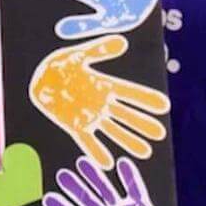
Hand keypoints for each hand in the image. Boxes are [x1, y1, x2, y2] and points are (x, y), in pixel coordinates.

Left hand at [30, 36, 168, 168]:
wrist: (41, 79)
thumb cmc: (61, 64)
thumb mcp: (78, 55)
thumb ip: (99, 50)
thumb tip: (122, 42)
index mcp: (106, 86)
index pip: (131, 93)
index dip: (146, 99)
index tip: (164, 106)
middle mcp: (103, 103)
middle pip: (127, 115)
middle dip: (142, 124)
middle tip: (159, 134)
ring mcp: (91, 116)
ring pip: (113, 131)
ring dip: (128, 140)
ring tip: (145, 152)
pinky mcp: (76, 125)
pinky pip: (88, 141)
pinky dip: (96, 151)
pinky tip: (107, 163)